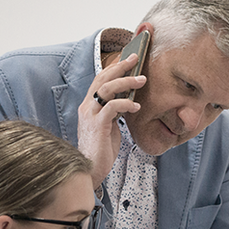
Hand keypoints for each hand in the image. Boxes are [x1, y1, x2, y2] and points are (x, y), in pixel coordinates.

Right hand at [77, 54, 144, 187]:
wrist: (90, 169)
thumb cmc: (101, 149)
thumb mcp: (109, 125)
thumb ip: (114, 112)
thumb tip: (128, 100)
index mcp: (89, 105)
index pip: (100, 79)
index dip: (114, 67)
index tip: (130, 59)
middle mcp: (87, 107)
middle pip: (102, 78)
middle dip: (120, 66)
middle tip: (136, 59)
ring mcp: (90, 115)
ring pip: (107, 88)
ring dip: (126, 82)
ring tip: (142, 81)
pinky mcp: (97, 125)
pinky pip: (112, 107)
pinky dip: (126, 104)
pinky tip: (137, 107)